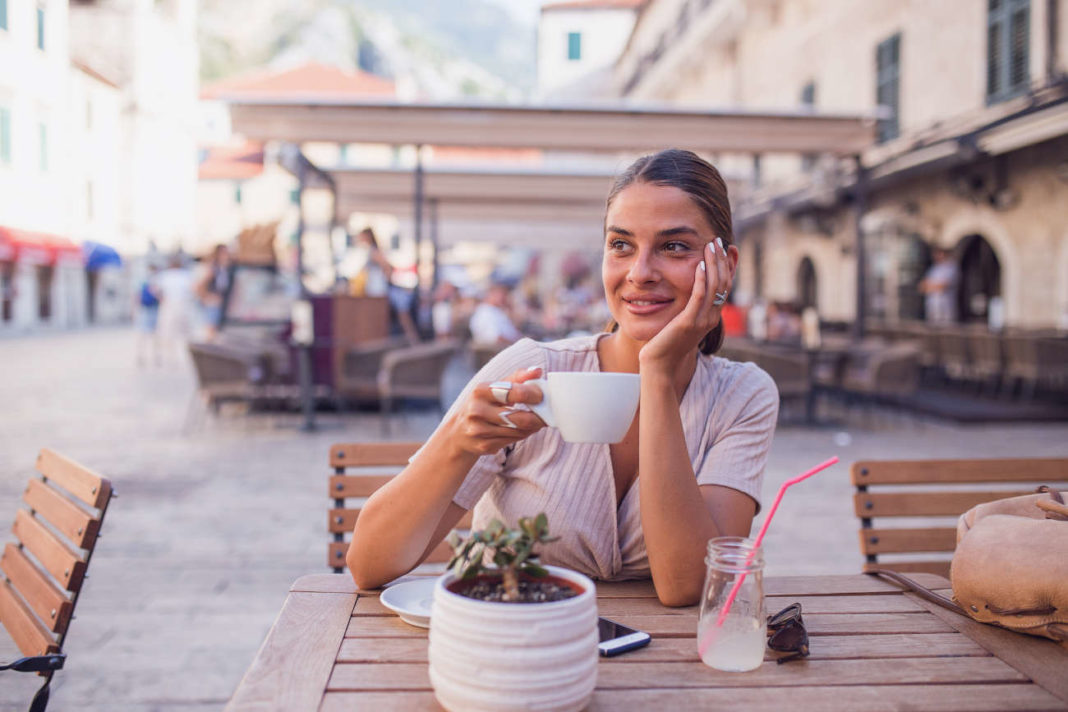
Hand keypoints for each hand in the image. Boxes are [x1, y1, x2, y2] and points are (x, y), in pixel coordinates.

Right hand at [446, 366, 546, 455]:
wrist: (458, 433)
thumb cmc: (482, 404)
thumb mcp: (493, 387)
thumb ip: (517, 378)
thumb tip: (538, 370)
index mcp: (480, 391)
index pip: (512, 392)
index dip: (533, 394)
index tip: (542, 395)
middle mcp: (477, 411)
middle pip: (519, 418)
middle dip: (538, 417)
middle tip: (547, 413)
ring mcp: (479, 430)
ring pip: (519, 431)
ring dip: (533, 426)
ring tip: (537, 420)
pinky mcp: (484, 446)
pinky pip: (513, 441)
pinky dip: (524, 434)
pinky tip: (525, 429)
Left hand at [639, 238, 735, 371]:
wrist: (659, 366)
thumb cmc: (665, 343)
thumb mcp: (680, 321)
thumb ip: (687, 307)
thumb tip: (686, 292)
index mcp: (710, 316)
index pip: (725, 286)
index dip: (728, 266)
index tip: (727, 248)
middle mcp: (710, 318)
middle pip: (724, 283)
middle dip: (722, 260)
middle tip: (718, 240)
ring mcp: (702, 321)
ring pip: (715, 287)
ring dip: (714, 264)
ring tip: (711, 245)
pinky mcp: (689, 323)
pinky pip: (699, 297)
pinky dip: (701, 279)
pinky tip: (699, 264)